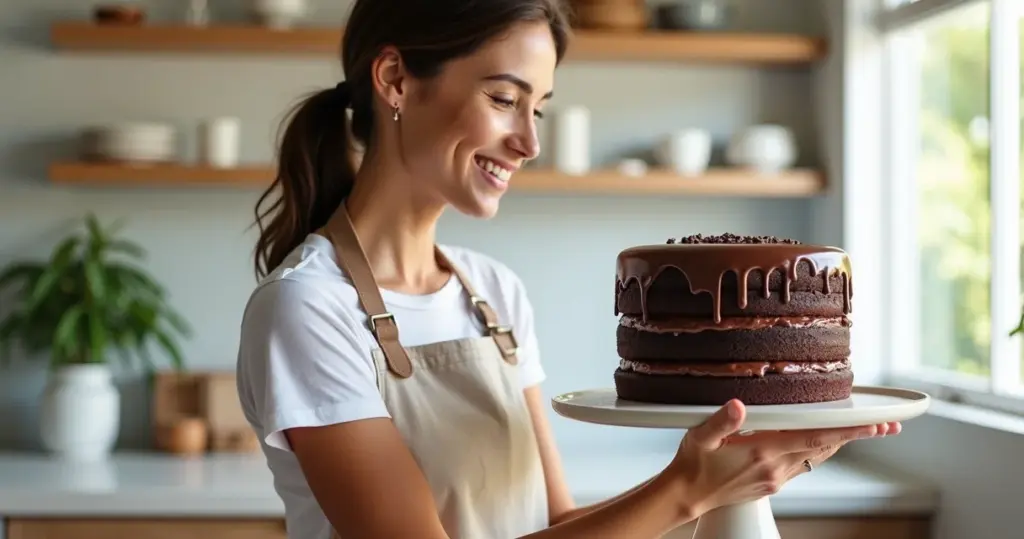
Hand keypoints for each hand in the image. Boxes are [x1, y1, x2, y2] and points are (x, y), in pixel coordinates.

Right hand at [665, 399, 897, 516]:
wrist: (687, 496)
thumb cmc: (692, 463)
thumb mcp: (700, 436)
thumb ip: (721, 420)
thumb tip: (738, 405)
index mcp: (761, 452)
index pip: (813, 438)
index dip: (846, 430)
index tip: (872, 424)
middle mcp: (775, 467)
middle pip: (825, 448)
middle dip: (856, 436)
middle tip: (885, 427)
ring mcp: (776, 478)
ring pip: (817, 457)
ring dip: (841, 444)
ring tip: (865, 433)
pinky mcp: (772, 484)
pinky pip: (804, 464)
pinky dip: (819, 451)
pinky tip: (822, 443)